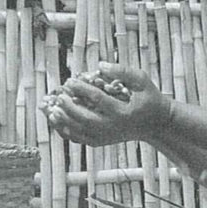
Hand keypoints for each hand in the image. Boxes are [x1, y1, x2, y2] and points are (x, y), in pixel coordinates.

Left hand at [42, 62, 171, 145]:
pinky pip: (79, 139)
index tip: (70, 80)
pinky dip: (65, 131)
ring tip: (51, 110)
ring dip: (63, 121)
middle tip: (59, 95)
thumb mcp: (142, 80)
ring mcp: (106, 137)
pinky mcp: (102, 142)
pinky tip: (56, 121)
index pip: (98, 100)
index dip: (82, 89)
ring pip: (80, 132)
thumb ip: (122, 71)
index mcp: (124, 112)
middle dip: (69, 107)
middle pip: (85, 119)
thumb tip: (100, 65)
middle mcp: (114, 127)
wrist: (155, 124)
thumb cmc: (149, 98)